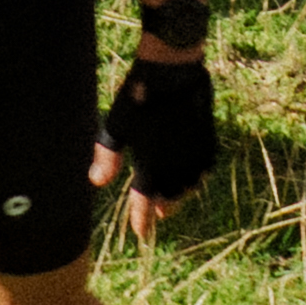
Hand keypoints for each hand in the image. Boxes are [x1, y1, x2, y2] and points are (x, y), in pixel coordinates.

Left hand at [90, 53, 217, 240]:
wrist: (173, 71)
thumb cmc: (138, 97)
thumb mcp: (116, 126)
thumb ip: (107, 156)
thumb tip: (97, 183)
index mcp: (150, 164)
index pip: (144, 202)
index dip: (142, 219)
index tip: (141, 233)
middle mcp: (175, 164)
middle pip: (170, 197)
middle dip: (164, 206)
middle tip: (159, 211)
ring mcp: (194, 153)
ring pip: (190, 185)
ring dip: (181, 193)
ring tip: (174, 195)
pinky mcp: (208, 139)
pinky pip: (204, 168)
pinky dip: (197, 176)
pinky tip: (193, 175)